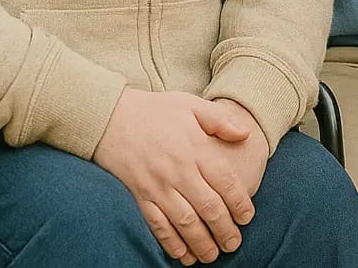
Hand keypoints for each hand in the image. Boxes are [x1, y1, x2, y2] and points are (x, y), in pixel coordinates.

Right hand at [93, 90, 259, 264]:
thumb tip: (246, 134)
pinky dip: (169, 241)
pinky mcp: (139, 195)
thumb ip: (220, 120)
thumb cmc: (155, 110)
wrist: (109, 116)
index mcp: (195, 148)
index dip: (239, 202)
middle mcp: (178, 170)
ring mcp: (157, 185)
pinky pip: (156, 224)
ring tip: (212, 256)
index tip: (247, 218)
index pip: (225, 181)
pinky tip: (181, 254)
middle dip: (224, 229)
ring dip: (200, 241)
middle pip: (208, 206)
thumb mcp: (191, 105)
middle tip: (234, 244)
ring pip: (184, 221)